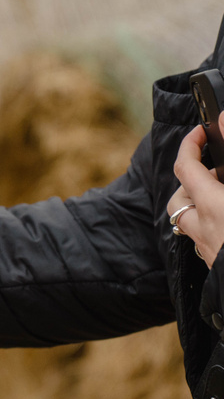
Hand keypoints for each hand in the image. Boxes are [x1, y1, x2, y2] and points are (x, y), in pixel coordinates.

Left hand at [170, 124, 223, 266]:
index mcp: (215, 206)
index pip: (186, 165)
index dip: (191, 143)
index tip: (203, 129)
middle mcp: (204, 229)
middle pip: (180, 198)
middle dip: (194, 178)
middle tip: (219, 167)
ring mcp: (210, 251)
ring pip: (188, 221)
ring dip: (199, 203)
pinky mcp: (219, 268)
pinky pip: (203, 240)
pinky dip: (211, 224)